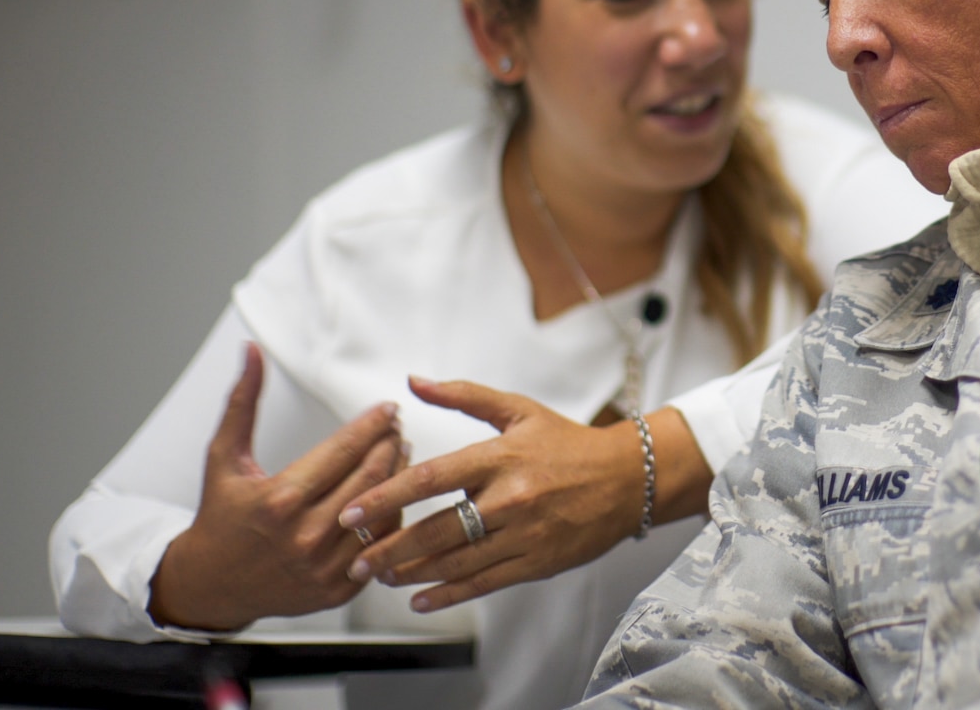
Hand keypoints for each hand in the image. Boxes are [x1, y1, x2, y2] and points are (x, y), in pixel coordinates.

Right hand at [148, 344, 407, 631]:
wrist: (210, 585)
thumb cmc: (219, 518)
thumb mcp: (224, 457)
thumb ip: (242, 402)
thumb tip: (252, 353)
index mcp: (280, 500)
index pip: (343, 451)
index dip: (372, 425)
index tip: (388, 408)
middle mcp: (305, 535)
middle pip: (370, 477)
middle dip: (390, 445)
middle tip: (397, 426)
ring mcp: (324, 566)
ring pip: (382, 511)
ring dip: (398, 477)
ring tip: (401, 452)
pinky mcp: (337, 588)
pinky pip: (381, 546)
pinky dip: (392, 516)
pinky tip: (392, 493)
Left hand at [337, 377, 705, 612]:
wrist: (628, 479)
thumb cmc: (569, 444)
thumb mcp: (519, 410)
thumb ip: (463, 395)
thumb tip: (413, 381)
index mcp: (500, 457)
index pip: (431, 479)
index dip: (386, 497)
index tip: (351, 512)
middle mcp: (511, 498)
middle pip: (436, 529)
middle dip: (389, 547)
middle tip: (355, 559)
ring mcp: (525, 534)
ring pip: (457, 561)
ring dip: (411, 573)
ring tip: (379, 577)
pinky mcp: (538, 562)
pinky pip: (485, 582)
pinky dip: (448, 593)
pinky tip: (420, 598)